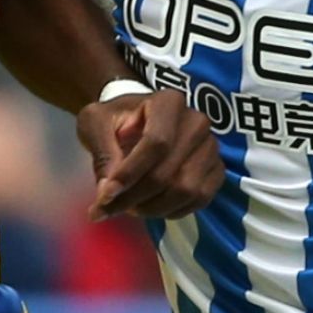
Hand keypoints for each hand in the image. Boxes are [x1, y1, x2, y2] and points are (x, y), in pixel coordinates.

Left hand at [77, 90, 222, 220]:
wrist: (138, 121)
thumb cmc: (115, 120)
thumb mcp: (96, 123)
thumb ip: (101, 153)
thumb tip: (108, 192)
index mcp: (169, 102)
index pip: (156, 143)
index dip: (131, 173)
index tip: (105, 195)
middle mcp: (197, 122)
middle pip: (169, 172)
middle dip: (135, 197)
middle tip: (108, 209)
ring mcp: (211, 146)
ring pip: (186, 190)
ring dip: (153, 207)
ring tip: (128, 207)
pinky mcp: (216, 169)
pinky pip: (200, 199)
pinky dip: (172, 211)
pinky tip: (150, 207)